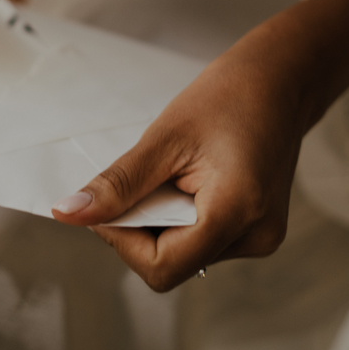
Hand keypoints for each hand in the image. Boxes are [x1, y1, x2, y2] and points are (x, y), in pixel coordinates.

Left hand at [52, 36, 304, 291]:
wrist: (281, 82)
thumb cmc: (227, 97)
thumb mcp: (164, 138)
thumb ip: (118, 184)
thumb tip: (67, 214)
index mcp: (237, 212)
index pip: (162, 267)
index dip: (123, 240)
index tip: (111, 201)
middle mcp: (256, 238)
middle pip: (172, 262)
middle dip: (143, 227)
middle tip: (149, 175)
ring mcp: (261, 239)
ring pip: (185, 254)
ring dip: (162, 221)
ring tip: (178, 172)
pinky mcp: (257, 232)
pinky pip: (202, 241)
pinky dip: (182, 218)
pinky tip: (192, 180)